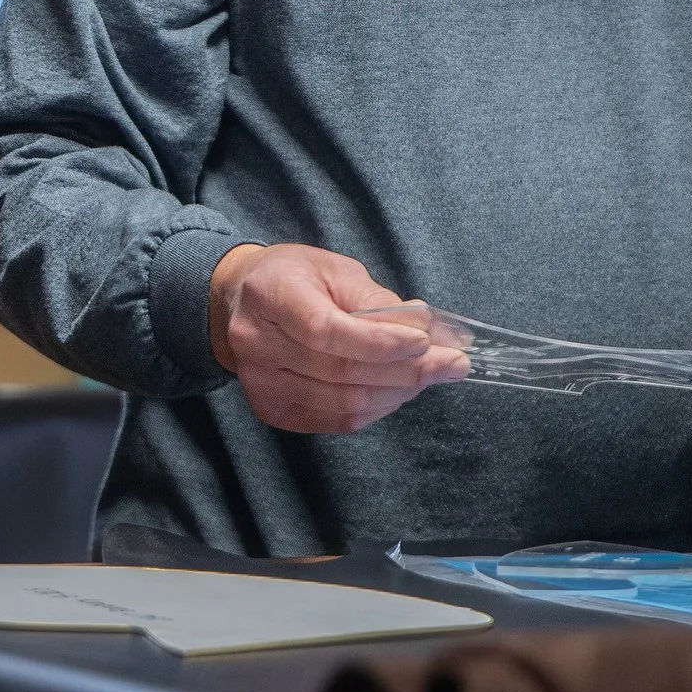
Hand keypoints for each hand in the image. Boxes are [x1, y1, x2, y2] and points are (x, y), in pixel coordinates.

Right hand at [208, 243, 469, 433]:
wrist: (239, 303)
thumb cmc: (293, 278)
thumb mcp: (334, 270)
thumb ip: (377, 301)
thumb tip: (427, 331)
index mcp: (269, 295)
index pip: (326, 330)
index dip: (380, 342)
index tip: (426, 343)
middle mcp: (256, 343)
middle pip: (341, 372)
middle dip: (407, 372)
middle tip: (453, 364)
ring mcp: (260, 383)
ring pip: (343, 405)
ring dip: (397, 394)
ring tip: (429, 376)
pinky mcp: (271, 410)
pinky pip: (335, 422)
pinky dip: (376, 409)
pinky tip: (396, 390)